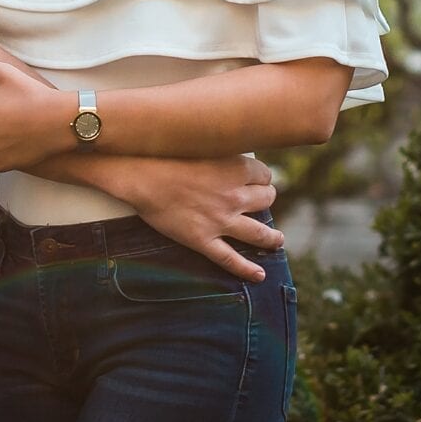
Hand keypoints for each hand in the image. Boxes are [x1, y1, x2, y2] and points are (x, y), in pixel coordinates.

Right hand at [124, 154, 282, 281]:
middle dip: (267, 200)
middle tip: (262, 202)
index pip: (264, 175)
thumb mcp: (204, 146)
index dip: (261, 178)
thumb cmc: (168, 155)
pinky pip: (230, 259)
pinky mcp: (203, 239)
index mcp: (236, 169)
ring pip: (258, 233)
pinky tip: (259, 275)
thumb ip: (223, 155)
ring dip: (272, 237)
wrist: (142, 176)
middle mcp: (234, 195)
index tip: (256, 180)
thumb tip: (234, 160)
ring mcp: (220, 220)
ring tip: (277, 240)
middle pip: (266, 200)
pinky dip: (246, 269)